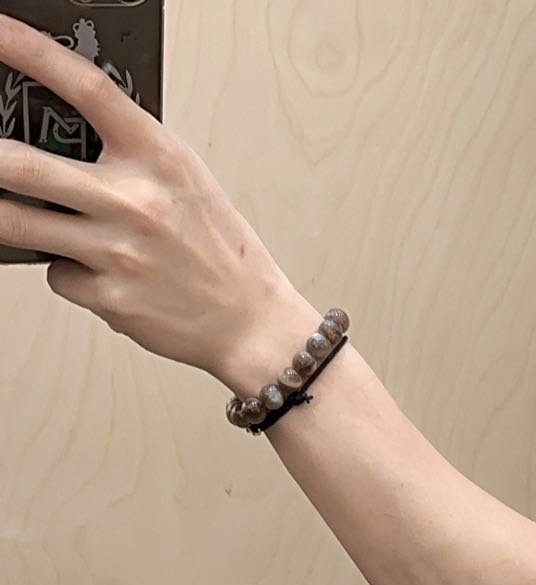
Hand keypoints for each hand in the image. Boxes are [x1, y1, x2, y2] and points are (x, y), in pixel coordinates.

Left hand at [0, 15, 311, 384]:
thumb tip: (66, 129)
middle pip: (24, 166)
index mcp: (156, 155)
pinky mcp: (110, 298)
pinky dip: (67, 272)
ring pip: (19, 224)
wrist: (251, 321)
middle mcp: (134, 200)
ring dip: (5, 216)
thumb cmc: (217, 248)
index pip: (84, 86)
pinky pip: (58, 275)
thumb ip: (131, 150)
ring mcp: (118, 252)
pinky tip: (96, 272)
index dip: (30, 51)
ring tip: (13, 210)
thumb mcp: (184, 178)